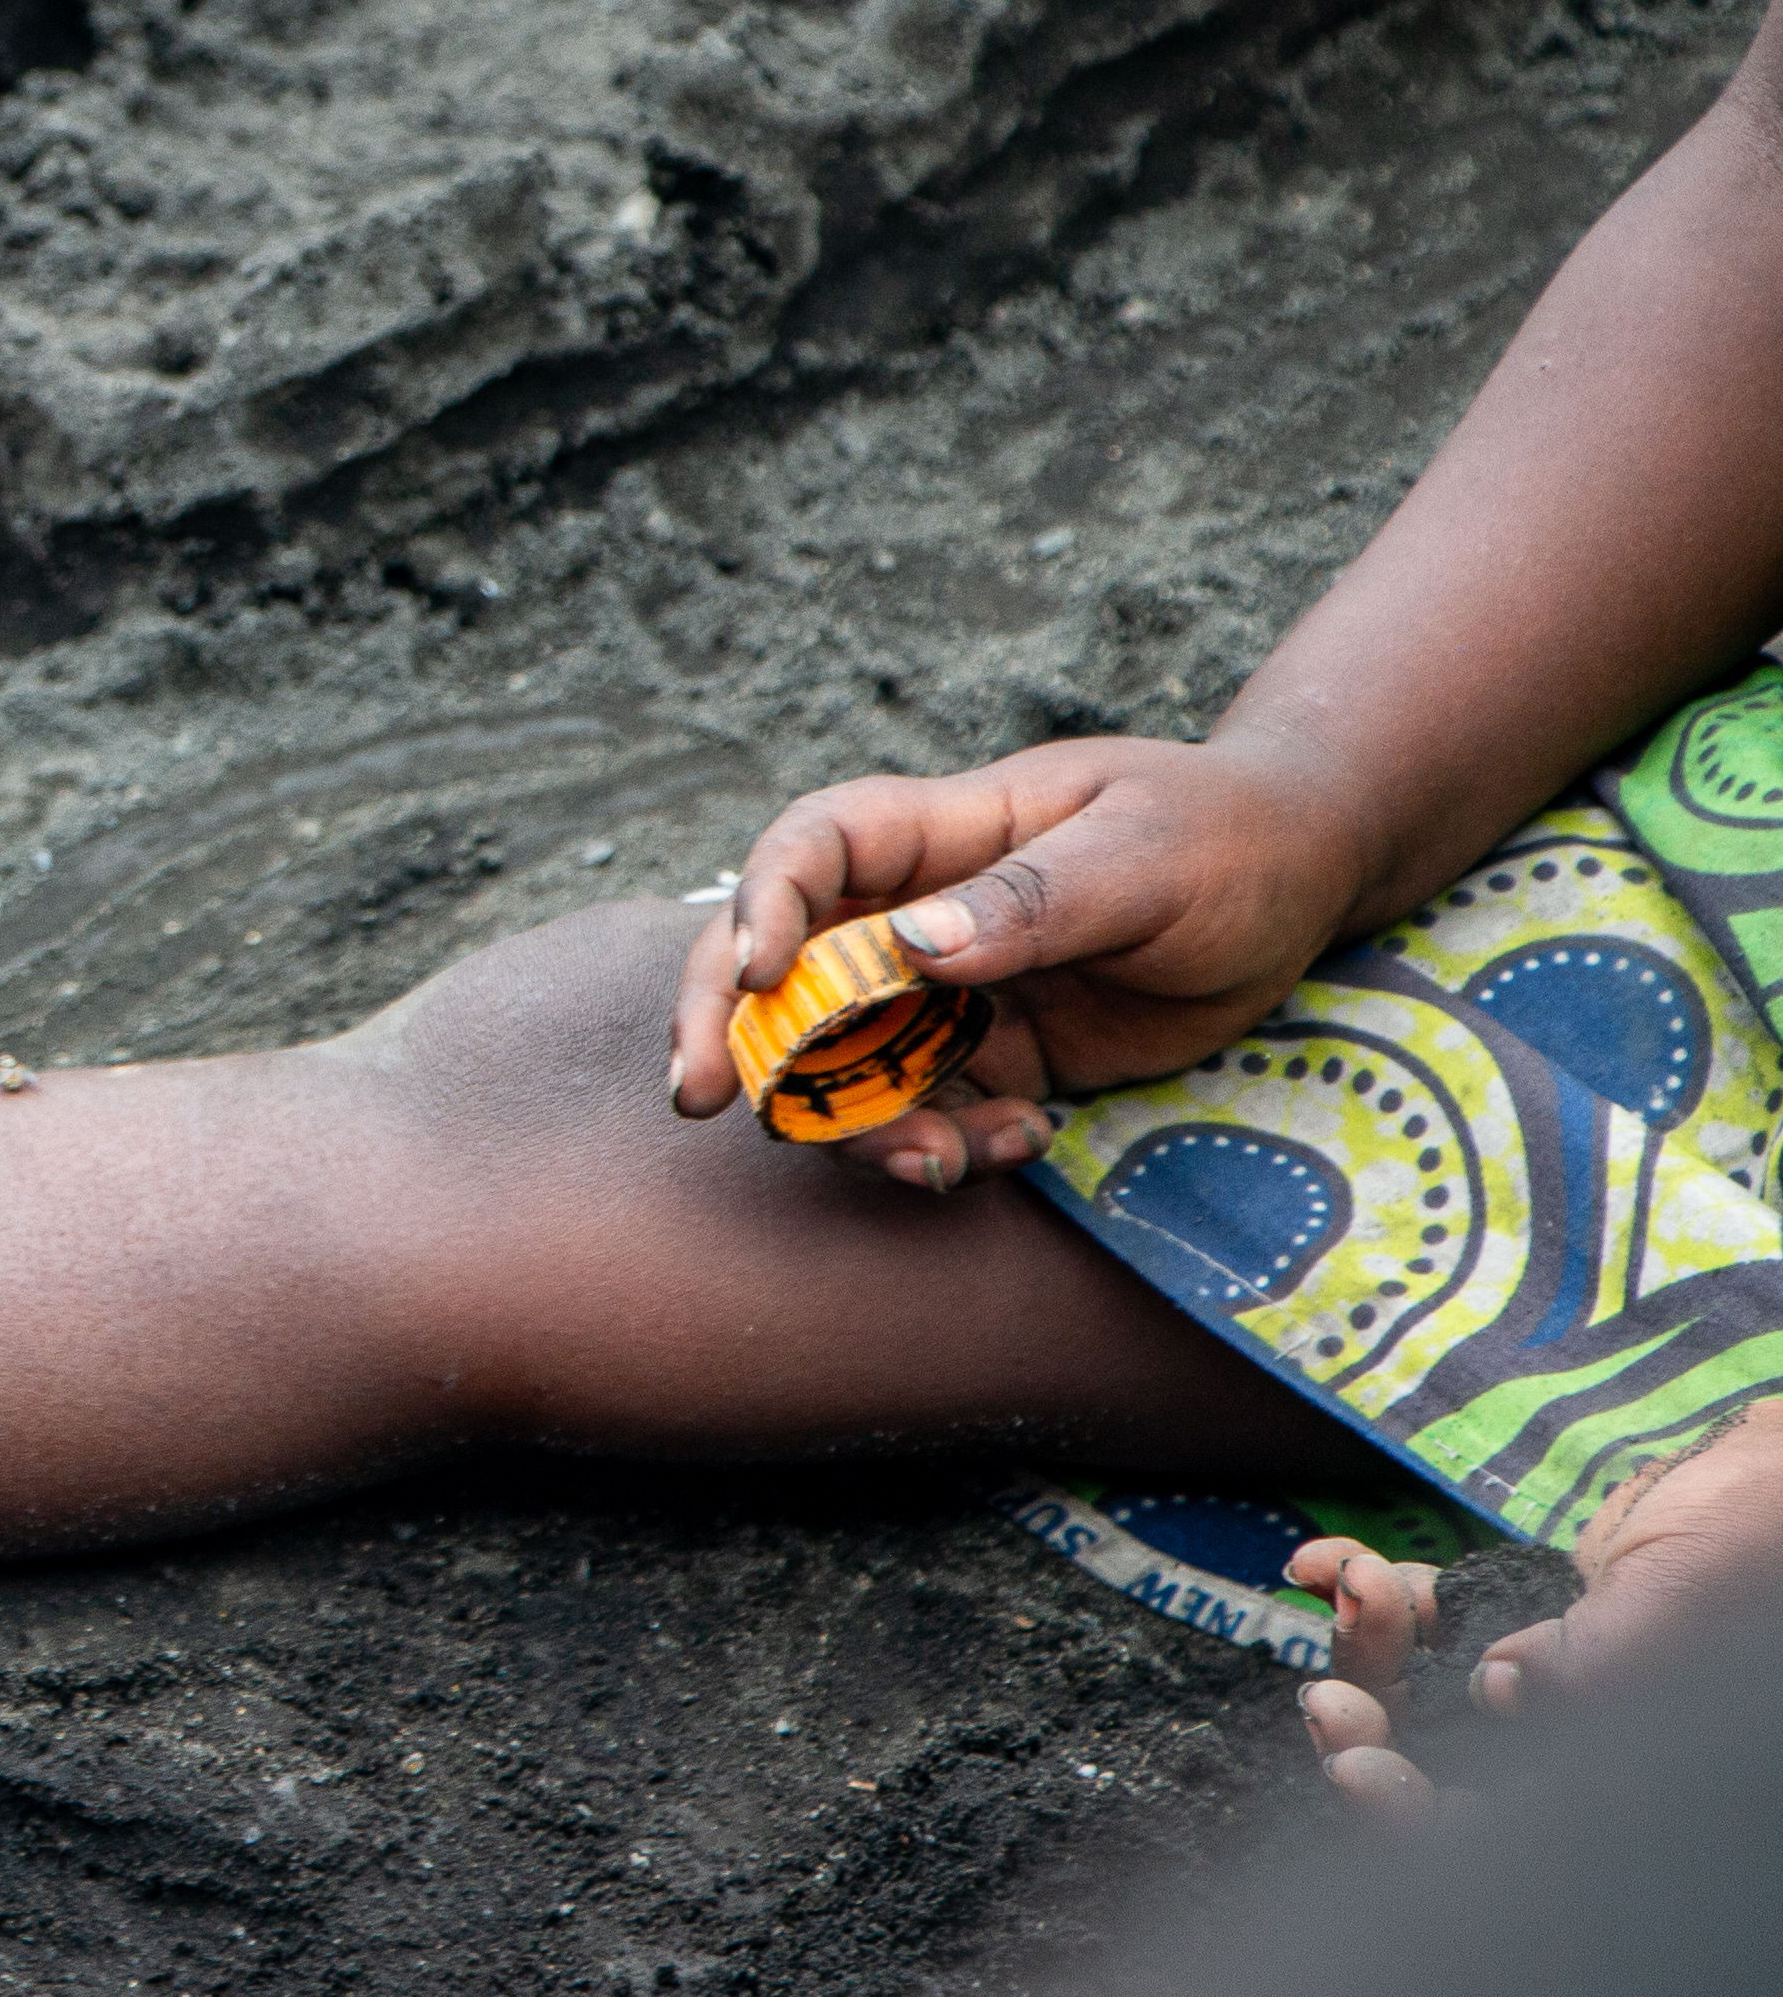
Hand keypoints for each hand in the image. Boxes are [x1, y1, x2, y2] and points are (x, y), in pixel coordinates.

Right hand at [664, 733, 1375, 1185]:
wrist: (1296, 884)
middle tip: (699, 1099)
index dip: (761, 903)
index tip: (754, 975)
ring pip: (843, 1061)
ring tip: (934, 1165)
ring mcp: (947, 993)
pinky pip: (931, 1115)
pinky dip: (955, 1146)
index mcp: (940, 832)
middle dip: (725, 1030)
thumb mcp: (1146, 855)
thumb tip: (917, 945)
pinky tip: (1026, 1142)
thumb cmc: (1223, 836)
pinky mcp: (991, 1060)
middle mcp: (916, 912)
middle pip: (779, 963)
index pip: (814, 850)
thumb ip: (1035, 899)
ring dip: (857, 1123)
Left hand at [1292, 1405, 1782, 1822]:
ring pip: (1414, 1694)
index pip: (1502, 1832)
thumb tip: (1501, 1690)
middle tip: (1328, 1702)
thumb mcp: (1678, 1606)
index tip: (1359, 1771)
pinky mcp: (1513, 1618)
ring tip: (1359, 1583)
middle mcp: (1570, 1741)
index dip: (1419, 1820)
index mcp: (1622, 1768)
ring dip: (1363, 1648)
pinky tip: (1322, 1560)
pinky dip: (1365, 1595)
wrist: (1765, 1470)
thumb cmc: (1752, 1540)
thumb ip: (1596, 1666)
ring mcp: (1535, 1681)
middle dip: (1368, 1737)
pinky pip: (1421, 1623)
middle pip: (1438, 1769)